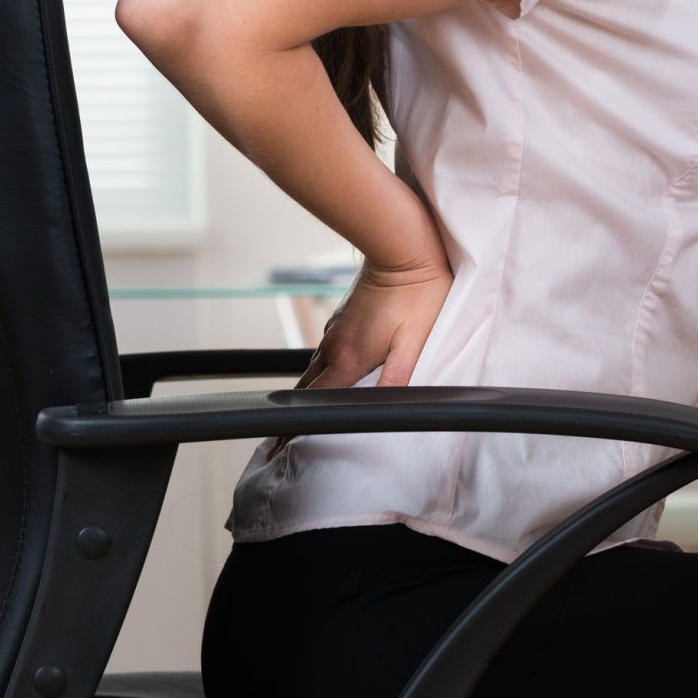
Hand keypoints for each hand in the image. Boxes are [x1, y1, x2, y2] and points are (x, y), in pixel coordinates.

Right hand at [265, 249, 453, 460]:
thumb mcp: (414, 342)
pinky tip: (327, 378)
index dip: (296, 427)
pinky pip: (325, 352)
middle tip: (280, 441)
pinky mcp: (341, 319)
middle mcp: (334, 345)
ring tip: (299, 414)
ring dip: (305, 393)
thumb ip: (397, 378)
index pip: (315, 402)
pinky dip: (320, 371)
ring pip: (314, 369)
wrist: (401, 251)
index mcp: (348, 358)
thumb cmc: (417, 296)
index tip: (280, 446)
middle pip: (306, 389)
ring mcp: (334, 330)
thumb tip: (381, 410)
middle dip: (292, 415)